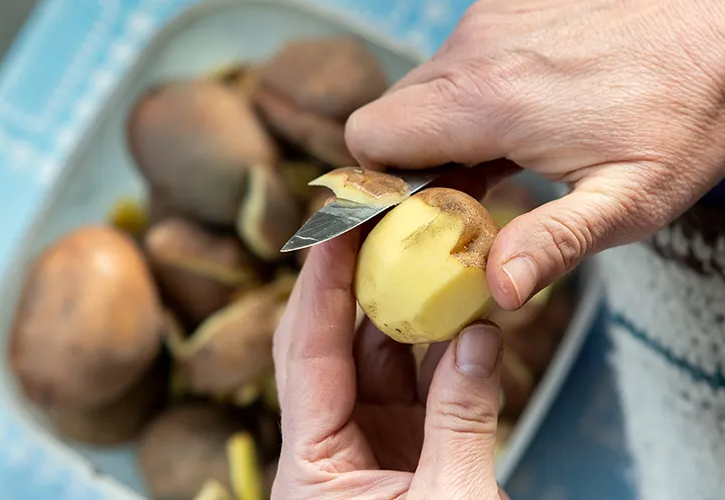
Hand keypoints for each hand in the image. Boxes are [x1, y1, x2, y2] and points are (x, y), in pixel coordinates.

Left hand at [271, 231, 508, 499]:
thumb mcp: (452, 498)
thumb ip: (463, 418)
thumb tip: (479, 336)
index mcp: (311, 466)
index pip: (307, 352)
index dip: (323, 281)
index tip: (338, 223)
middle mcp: (329, 446)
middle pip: (332, 342)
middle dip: (355, 278)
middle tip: (375, 220)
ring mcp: (368, 444)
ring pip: (378, 357)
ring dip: (407, 309)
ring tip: (429, 257)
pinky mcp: (405, 447)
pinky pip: (418, 383)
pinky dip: (443, 350)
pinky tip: (466, 316)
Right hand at [346, 0, 724, 309]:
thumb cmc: (688, 109)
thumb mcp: (630, 200)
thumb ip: (553, 244)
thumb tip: (499, 289)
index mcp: (488, 102)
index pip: (371, 138)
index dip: (382, 181)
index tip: (424, 208)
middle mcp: (475, 50)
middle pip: (390, 114)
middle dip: (415, 159)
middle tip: (471, 186)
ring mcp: (489, 19)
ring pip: (423, 85)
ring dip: (447, 123)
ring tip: (508, 146)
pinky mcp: (507, 5)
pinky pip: (459, 57)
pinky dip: (474, 88)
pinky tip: (527, 105)